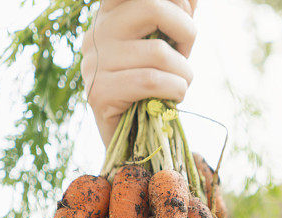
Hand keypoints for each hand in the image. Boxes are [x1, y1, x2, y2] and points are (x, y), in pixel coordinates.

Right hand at [81, 0, 197, 147]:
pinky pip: (151, 82)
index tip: (186, 21)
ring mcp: (95, 62)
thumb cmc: (153, 87)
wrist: (131, 139)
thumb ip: (175, 18)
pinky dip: (175, 89)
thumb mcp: (165, 43)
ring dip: (184, 72)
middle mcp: (97, 30)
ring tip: (182, 83)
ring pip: (157, 52)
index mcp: (111, 12)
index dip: (176, 1)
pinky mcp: (99, 92)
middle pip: (153, 7)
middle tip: (186, 55)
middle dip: (186, 32)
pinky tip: (175, 97)